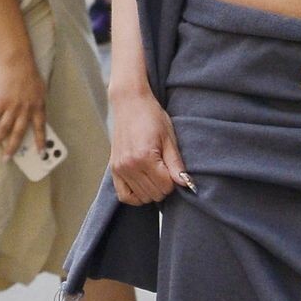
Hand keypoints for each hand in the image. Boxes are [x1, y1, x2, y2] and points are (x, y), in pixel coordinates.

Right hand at [0, 51, 47, 158]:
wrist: (18, 62)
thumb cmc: (29, 74)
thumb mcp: (40, 91)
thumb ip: (37, 104)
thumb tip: (33, 116)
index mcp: (38, 107)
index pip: (40, 128)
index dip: (41, 141)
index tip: (41, 153)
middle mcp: (26, 109)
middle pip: (19, 133)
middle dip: (13, 147)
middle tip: (8, 157)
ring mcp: (13, 106)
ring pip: (5, 127)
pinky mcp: (1, 100)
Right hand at [109, 85, 192, 203]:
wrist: (130, 103)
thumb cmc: (151, 117)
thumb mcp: (169, 138)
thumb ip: (176, 164)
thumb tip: (186, 184)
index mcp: (145, 157)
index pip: (166, 186)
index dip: (174, 181)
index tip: (173, 169)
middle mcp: (129, 165)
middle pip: (154, 194)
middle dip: (164, 186)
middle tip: (165, 171)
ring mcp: (119, 169)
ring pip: (141, 198)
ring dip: (152, 190)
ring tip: (155, 174)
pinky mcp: (113, 170)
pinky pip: (124, 196)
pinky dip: (135, 196)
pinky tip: (143, 185)